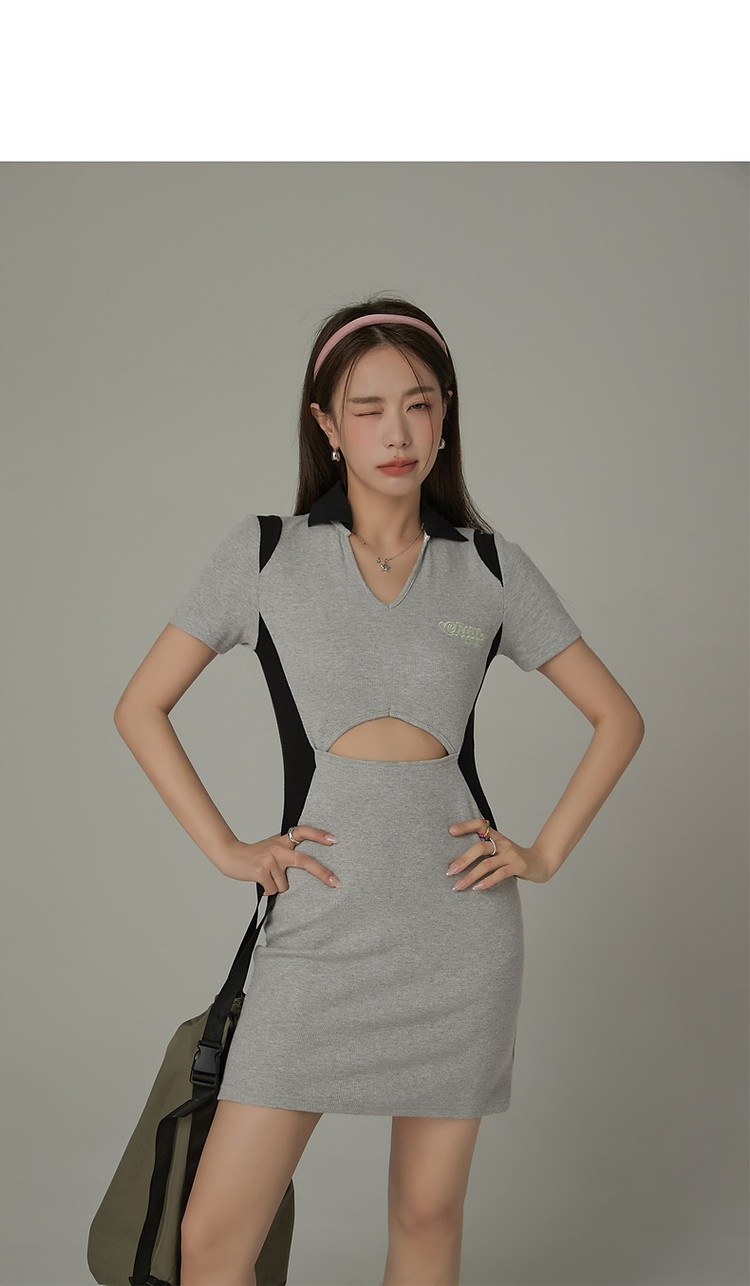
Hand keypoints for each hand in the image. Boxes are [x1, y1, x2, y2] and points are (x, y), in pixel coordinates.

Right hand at [218, 826, 342, 893]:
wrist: (230, 856)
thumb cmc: (254, 855)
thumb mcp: (273, 848)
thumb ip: (288, 852)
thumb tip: (308, 867)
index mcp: (283, 840)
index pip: (303, 832)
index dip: (319, 835)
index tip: (335, 840)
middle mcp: (278, 847)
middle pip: (305, 861)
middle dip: (322, 873)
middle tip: (336, 883)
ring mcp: (270, 859)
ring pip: (285, 885)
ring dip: (277, 886)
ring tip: (266, 878)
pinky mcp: (262, 871)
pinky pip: (273, 890)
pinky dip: (267, 890)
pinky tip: (260, 882)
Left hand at [445, 817, 553, 887]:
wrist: (541, 863)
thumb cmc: (514, 859)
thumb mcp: (500, 850)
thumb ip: (485, 850)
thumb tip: (458, 859)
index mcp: (497, 837)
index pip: (480, 824)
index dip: (465, 826)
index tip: (450, 831)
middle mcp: (503, 843)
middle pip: (479, 847)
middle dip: (463, 860)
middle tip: (449, 871)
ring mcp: (511, 855)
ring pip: (487, 864)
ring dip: (470, 876)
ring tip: (458, 886)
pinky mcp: (518, 866)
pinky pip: (500, 874)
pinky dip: (487, 881)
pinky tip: (477, 888)